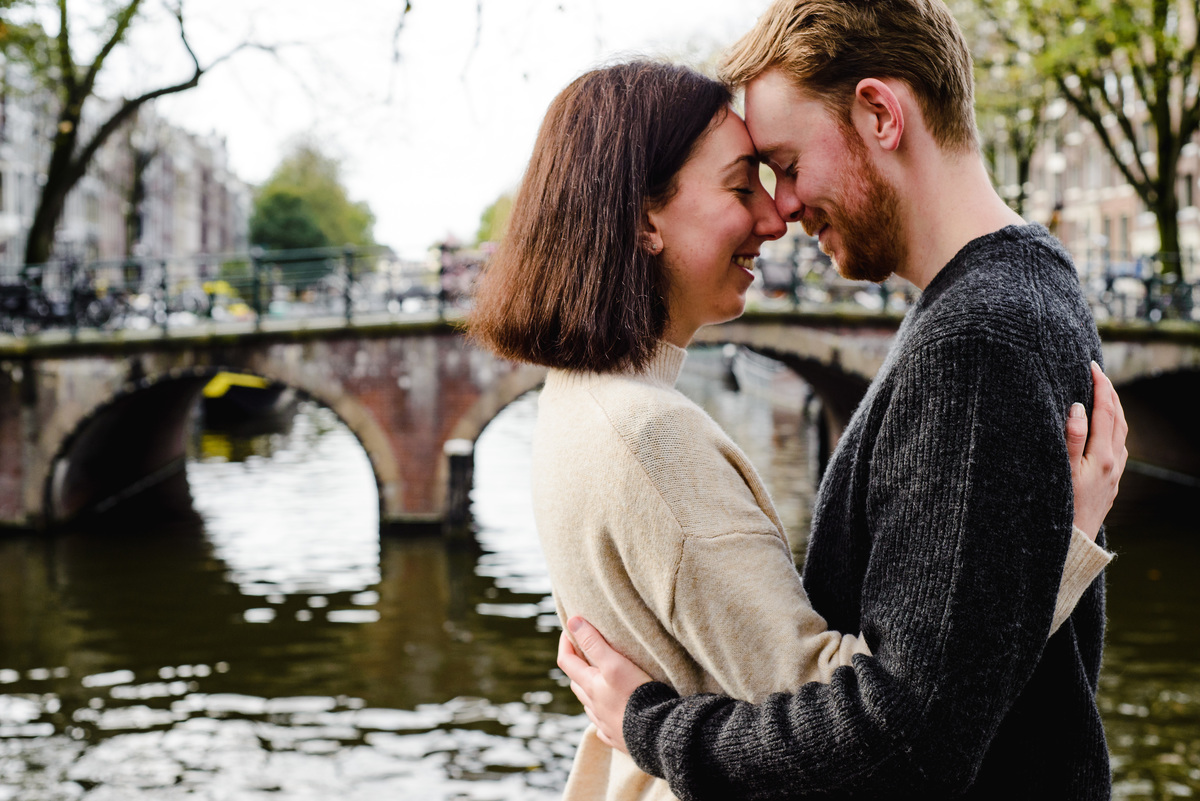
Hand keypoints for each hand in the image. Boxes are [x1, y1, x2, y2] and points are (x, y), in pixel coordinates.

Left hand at [557, 617, 652, 753]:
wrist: (658, 733)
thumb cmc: (636, 695)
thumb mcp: (614, 663)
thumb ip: (594, 642)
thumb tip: (573, 621)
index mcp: (590, 687)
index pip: (567, 661)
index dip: (566, 642)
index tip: (571, 628)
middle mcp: (594, 706)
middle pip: (576, 684)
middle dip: (577, 666)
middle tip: (585, 652)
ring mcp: (606, 724)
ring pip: (590, 705)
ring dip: (590, 692)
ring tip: (599, 681)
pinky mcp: (620, 737)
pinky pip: (605, 727)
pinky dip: (604, 716)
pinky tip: (611, 714)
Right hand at [1066, 362, 1127, 539]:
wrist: (1074, 544)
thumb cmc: (1062, 509)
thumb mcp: (1063, 472)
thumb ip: (1072, 438)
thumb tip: (1079, 407)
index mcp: (1103, 456)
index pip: (1104, 411)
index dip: (1099, 386)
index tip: (1092, 366)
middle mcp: (1114, 462)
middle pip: (1118, 418)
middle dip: (1109, 392)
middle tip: (1098, 372)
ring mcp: (1115, 472)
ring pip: (1121, 431)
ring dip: (1114, 408)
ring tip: (1103, 392)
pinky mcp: (1111, 481)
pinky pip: (1119, 445)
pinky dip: (1114, 427)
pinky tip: (1105, 427)